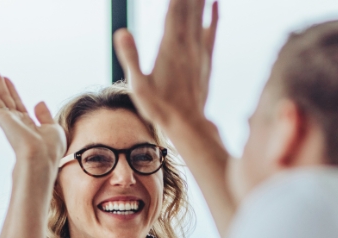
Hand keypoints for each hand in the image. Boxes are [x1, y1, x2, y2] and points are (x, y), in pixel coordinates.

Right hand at [0, 70, 66, 165]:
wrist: (42, 158)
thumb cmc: (49, 149)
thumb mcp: (53, 128)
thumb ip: (44, 115)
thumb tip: (38, 102)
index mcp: (27, 124)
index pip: (17, 103)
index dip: (11, 90)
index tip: (6, 79)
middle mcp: (15, 122)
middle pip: (4, 99)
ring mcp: (7, 121)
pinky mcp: (2, 120)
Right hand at [115, 0, 218, 130]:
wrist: (188, 124)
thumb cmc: (159, 108)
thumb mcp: (138, 85)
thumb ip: (131, 57)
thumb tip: (122, 32)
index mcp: (169, 46)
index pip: (173, 8)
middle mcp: (187, 44)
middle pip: (189, 7)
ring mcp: (198, 50)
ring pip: (201, 14)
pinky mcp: (205, 58)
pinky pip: (212, 30)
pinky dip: (215, 14)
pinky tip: (216, 2)